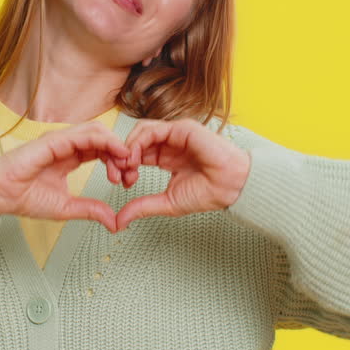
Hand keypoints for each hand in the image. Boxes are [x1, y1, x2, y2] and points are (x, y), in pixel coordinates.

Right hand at [0, 121, 132, 233]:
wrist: (0, 196)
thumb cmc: (25, 198)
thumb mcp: (66, 208)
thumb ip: (90, 211)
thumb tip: (114, 222)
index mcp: (70, 157)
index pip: (101, 151)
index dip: (117, 161)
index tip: (127, 180)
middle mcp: (67, 145)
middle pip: (103, 139)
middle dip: (121, 153)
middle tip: (130, 172)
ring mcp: (60, 140)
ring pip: (97, 131)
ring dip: (115, 145)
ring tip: (127, 162)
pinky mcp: (53, 140)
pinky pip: (84, 134)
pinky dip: (104, 140)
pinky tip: (116, 151)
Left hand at [114, 119, 251, 232]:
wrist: (231, 187)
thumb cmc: (207, 193)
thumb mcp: (167, 203)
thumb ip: (143, 207)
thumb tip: (119, 221)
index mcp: (166, 158)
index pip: (138, 155)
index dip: (125, 167)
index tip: (123, 184)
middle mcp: (170, 144)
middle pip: (136, 141)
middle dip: (122, 157)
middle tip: (119, 175)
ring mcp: (175, 134)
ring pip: (141, 131)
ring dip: (128, 147)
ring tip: (126, 166)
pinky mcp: (181, 128)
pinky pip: (152, 129)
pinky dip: (138, 141)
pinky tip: (135, 157)